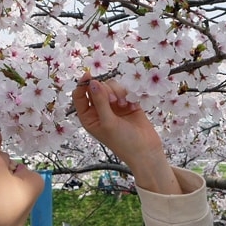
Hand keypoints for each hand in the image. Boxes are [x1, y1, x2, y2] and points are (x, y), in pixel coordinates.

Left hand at [71, 71, 181, 194]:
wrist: (146, 150)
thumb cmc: (123, 142)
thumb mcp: (108, 122)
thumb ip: (99, 101)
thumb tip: (92, 82)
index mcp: (88, 117)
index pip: (79, 96)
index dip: (82, 84)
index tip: (89, 75)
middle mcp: (99, 110)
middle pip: (96, 87)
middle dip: (106, 91)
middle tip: (114, 101)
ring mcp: (113, 106)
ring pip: (111, 86)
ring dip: (118, 92)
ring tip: (124, 105)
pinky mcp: (127, 102)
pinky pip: (124, 89)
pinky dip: (127, 94)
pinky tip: (132, 105)